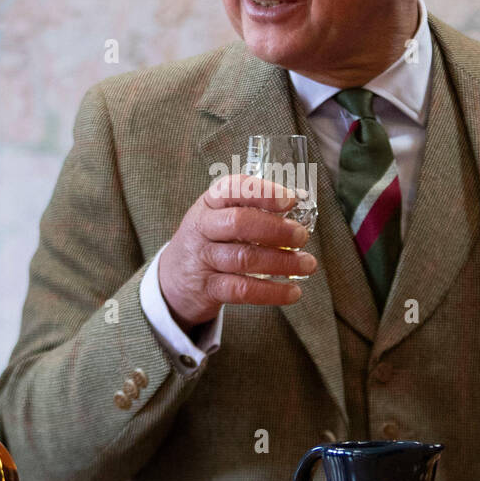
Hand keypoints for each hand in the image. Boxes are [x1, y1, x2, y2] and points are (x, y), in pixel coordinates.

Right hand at [157, 174, 316, 329]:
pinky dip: (271, 292)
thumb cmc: (209, 241)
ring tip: (307, 263)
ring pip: (244, 258)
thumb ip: (252, 209)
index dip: (263, 192)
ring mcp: (203, 259)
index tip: (290, 199)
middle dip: (276, 229)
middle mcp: (202, 228)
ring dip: (282, 262)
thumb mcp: (219, 217)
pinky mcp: (208, 288)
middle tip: (301, 236)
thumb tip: (299, 201)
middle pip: (238, 223)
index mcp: (209, 203)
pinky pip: (242, 290)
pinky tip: (292, 291)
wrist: (173, 279)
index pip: (233, 189)